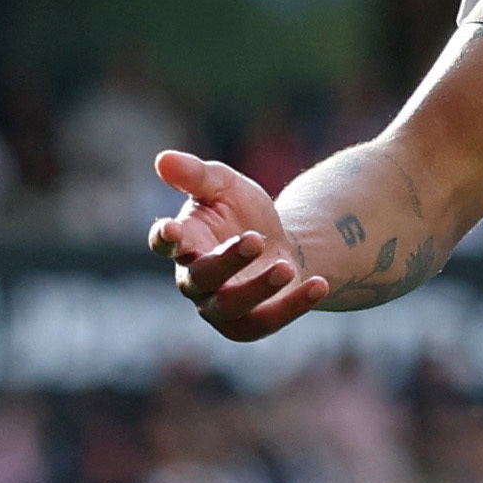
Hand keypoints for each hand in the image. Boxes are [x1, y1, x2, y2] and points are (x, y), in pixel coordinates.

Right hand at [148, 150, 327, 340]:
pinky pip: (265, 323)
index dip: (164, 238)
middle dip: (227, 260)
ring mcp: (219, 305)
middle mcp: (194, 278)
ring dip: (258, 289)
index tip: (171, 229)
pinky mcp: (248, 323)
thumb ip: (195, 174)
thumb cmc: (241, 212)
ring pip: (230, 307)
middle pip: (201, 277)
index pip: (163, 243)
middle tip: (256, 238)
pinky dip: (293, 306)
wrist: (280, 241)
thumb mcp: (224, 185)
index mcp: (184, 241)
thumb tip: (162, 158)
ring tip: (286, 267)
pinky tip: (319, 285)